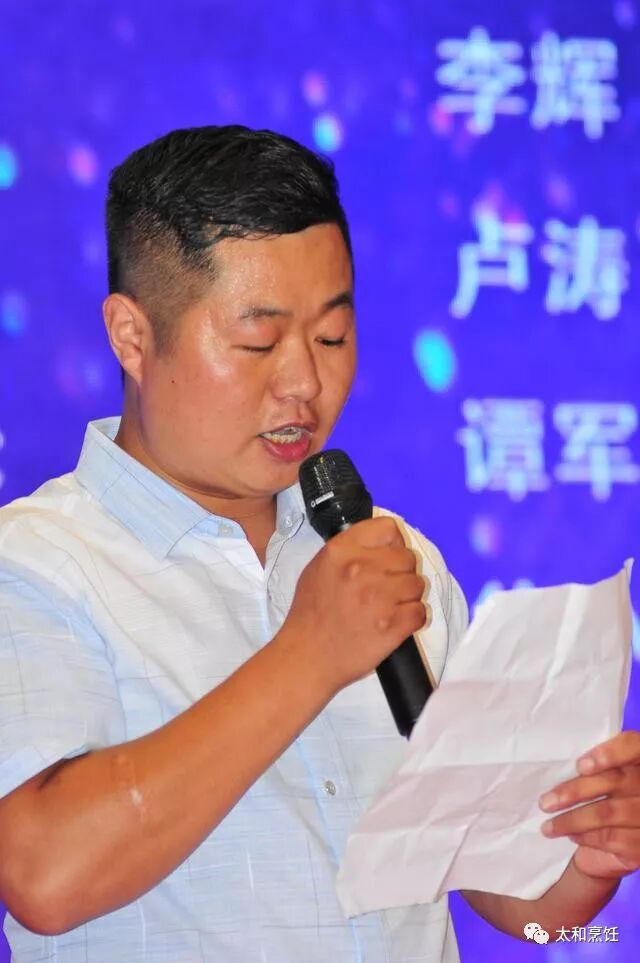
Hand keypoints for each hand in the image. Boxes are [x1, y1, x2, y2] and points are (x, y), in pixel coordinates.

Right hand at [278, 516, 429, 697]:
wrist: (306, 657)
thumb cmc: (310, 616)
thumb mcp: (318, 568)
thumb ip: (349, 550)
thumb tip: (381, 545)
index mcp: (340, 551)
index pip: (388, 529)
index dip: (393, 544)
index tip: (389, 557)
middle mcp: (361, 569)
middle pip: (408, 557)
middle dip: (401, 573)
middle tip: (386, 590)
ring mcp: (379, 597)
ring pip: (418, 584)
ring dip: (408, 597)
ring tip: (388, 609)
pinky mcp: (393, 625)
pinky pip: (420, 611)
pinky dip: (412, 619)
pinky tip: (394, 624)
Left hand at [539, 731, 639, 880]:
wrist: (623, 837)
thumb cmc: (609, 798)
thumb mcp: (608, 775)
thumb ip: (598, 765)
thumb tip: (563, 763)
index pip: (634, 746)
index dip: (611, 753)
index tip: (580, 765)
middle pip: (616, 781)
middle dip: (576, 791)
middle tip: (545, 802)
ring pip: (610, 812)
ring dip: (574, 820)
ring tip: (549, 826)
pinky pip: (616, 839)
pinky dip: (590, 837)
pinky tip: (573, 835)